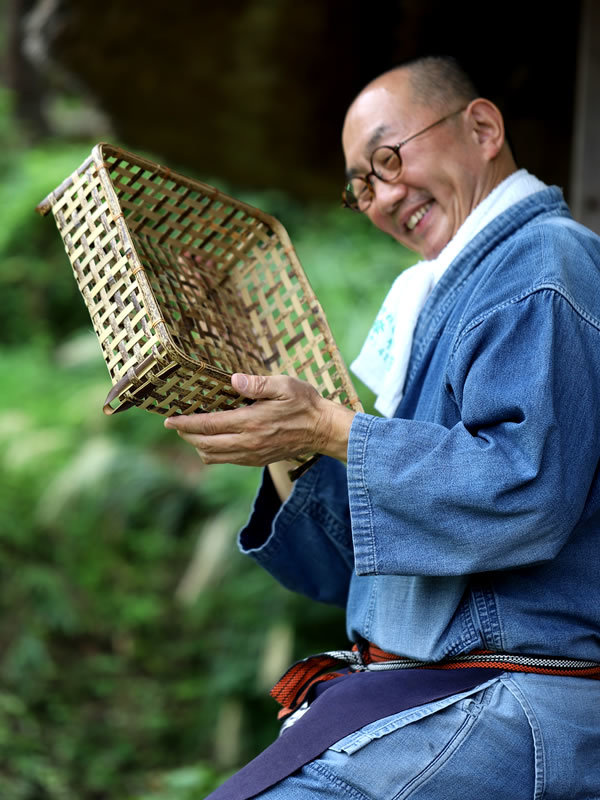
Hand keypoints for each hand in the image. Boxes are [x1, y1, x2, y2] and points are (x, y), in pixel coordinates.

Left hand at [163, 373, 354, 466]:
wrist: (324, 430)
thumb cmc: (305, 403)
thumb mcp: (284, 385)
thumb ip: (257, 384)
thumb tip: (232, 380)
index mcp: (251, 423)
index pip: (209, 426)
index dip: (186, 424)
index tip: (169, 420)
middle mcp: (248, 443)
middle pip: (205, 444)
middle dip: (187, 435)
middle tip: (177, 424)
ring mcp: (252, 455)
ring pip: (214, 456)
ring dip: (199, 446)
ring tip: (193, 432)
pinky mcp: (258, 460)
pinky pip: (227, 460)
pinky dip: (214, 452)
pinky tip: (214, 440)